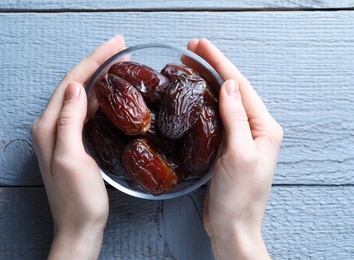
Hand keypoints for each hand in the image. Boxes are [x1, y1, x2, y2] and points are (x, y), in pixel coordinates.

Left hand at [30, 35, 124, 258]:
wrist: (80, 227)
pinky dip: (99, 98)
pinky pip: (85, 112)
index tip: (115, 45)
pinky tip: (112, 93)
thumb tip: (77, 87)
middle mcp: (51, 127)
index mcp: (48, 127)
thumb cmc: (78, 200)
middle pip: (74, 85)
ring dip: (99, 78)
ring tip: (119, 64)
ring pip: (81, 97)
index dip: (93, 61)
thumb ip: (68, 120)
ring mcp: (62, 135)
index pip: (71, 83)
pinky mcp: (74, 142)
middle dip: (96, 64)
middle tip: (120, 47)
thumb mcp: (71, 158)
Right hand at [188, 38, 282, 258]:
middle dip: (211, 67)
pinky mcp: (226, 145)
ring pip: (222, 100)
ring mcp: (239, 136)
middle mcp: (254, 128)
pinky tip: (192, 95)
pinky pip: (215, 116)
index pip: (240, 86)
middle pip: (231, 89)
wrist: (232, 226)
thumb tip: (230, 85)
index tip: (200, 45)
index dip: (219, 63)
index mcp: (264, 127)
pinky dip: (203, 101)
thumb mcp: (239, 155)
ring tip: (187, 66)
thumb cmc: (239, 197)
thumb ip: (236, 118)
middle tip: (189, 49)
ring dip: (206, 81)